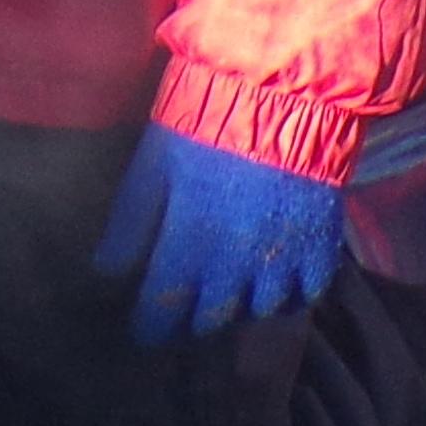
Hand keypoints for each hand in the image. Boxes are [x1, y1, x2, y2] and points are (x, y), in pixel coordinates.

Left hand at [91, 121, 344, 348]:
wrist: (275, 94)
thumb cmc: (200, 126)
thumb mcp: (150, 168)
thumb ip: (129, 226)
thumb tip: (104, 271)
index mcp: (190, 246)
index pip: (163, 311)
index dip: (150, 327)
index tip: (143, 332)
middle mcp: (237, 264)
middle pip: (211, 320)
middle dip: (192, 322)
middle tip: (182, 313)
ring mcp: (283, 259)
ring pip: (259, 311)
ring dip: (239, 309)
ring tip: (226, 295)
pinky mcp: (320, 246)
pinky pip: (306, 294)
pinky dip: (288, 296)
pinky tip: (273, 281)